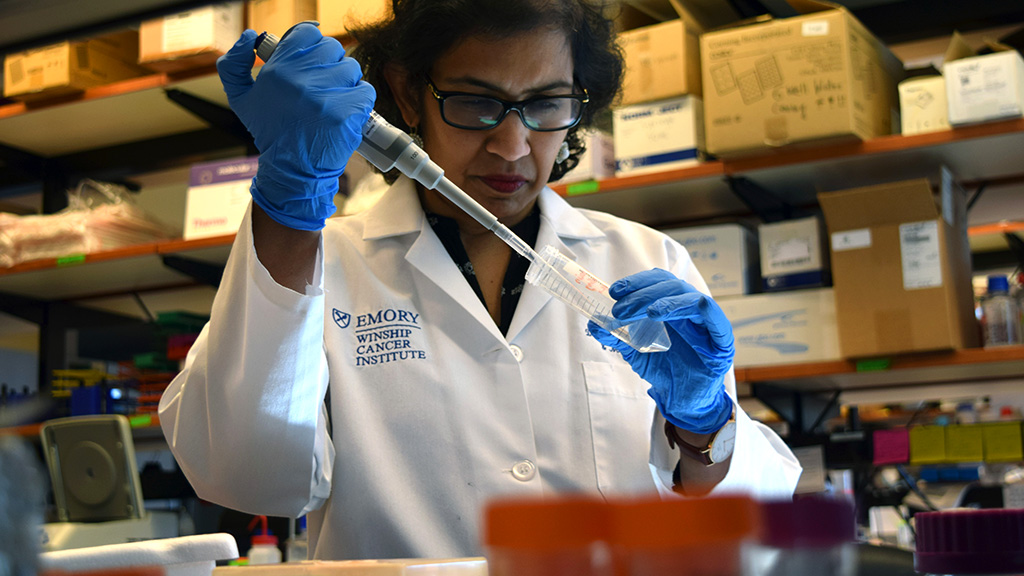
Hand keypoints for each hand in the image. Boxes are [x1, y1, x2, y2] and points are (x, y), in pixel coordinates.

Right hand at [217, 24, 375, 229]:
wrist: (292, 171)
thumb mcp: (240, 99)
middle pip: (333, 48)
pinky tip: (346, 111)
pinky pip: (365, 91)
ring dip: (346, 82)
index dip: (313, 45)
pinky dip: (360, 100)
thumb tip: (250, 36)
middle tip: (324, 85)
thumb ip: (233, 64)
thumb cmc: (271, 133)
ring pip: (351, 68)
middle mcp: (302, 80)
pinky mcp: (347, 114)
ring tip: (334, 100)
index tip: (312, 61)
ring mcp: (327, 97)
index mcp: (278, 70)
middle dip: (330, 64)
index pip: (308, 33)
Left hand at [588, 269, 734, 434]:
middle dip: (642, 292)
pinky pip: (710, 312)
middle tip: (620, 308)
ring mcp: (707, 321)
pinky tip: (660, 314)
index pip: (657, 281)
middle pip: (669, 284)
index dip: (636, 282)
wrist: (684, 401)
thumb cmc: (665, 371)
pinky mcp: (721, 337)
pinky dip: (684, 306)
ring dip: (659, 298)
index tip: (615, 291)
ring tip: (642, 312)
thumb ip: (616, 336)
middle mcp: (690, 308)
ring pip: (687, 293)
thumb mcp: (635, 351)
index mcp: (672, 306)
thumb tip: (594, 323)